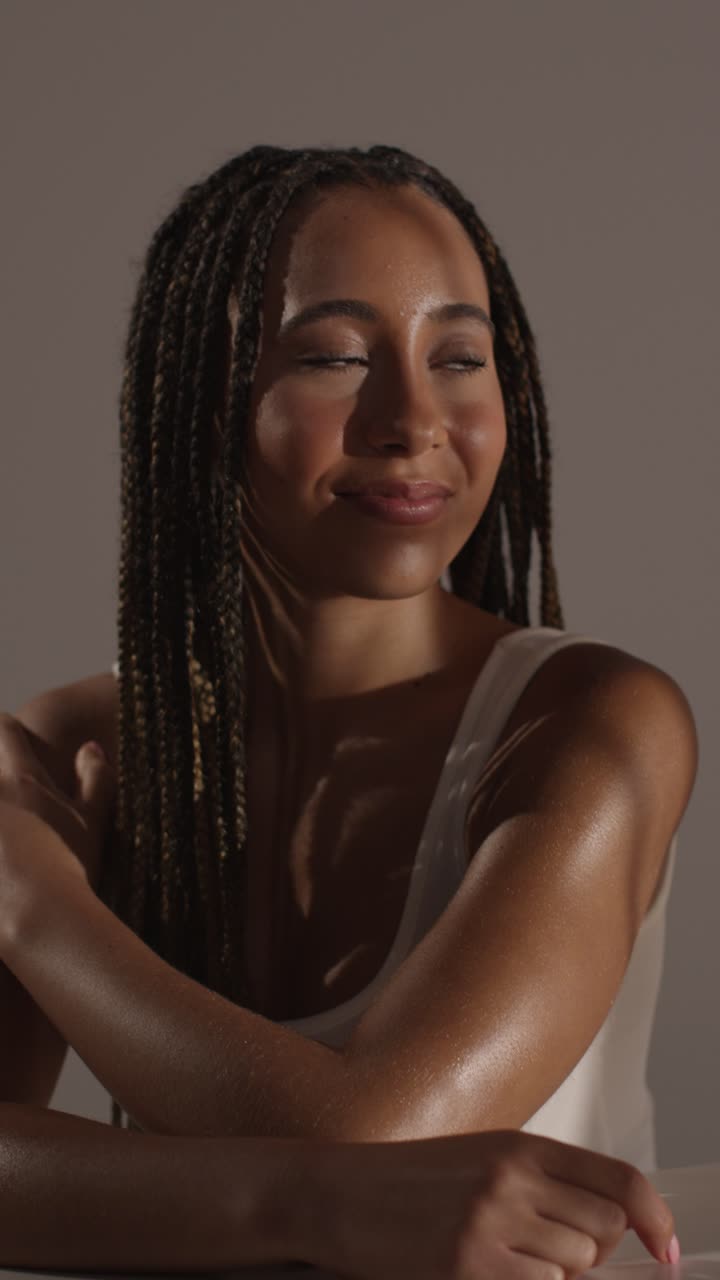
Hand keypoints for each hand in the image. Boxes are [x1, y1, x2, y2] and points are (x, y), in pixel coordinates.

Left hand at [0, 712, 115, 890]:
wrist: (36, 920)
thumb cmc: (70, 868)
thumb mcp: (93, 822)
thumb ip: (95, 779)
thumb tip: (90, 748)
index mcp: (20, 778)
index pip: (3, 728)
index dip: (8, 732)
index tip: (15, 745)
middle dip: (0, 777)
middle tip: (16, 803)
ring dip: (0, 816)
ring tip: (6, 838)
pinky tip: (2, 867)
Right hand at [298, 1129, 674, 1279]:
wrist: (337, 1194)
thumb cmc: (408, 1183)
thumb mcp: (481, 1161)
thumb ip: (541, 1183)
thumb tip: (606, 1227)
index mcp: (520, 1145)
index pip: (621, 1180)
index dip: (655, 1220)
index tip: (667, 1250)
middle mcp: (512, 1177)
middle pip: (605, 1231)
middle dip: (587, 1253)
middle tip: (540, 1251)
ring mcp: (490, 1222)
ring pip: (574, 1268)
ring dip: (552, 1275)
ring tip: (501, 1260)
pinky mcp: (468, 1266)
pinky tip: (485, 1273)